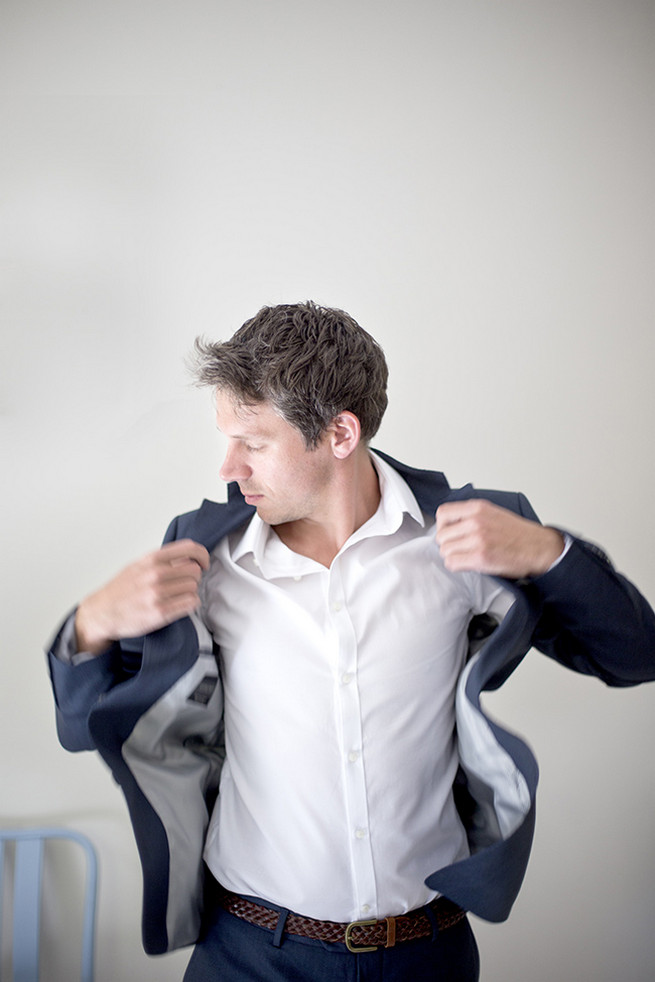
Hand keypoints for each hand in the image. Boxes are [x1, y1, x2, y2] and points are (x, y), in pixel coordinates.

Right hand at [74, 539, 209, 654]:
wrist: (102, 612)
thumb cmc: (120, 590)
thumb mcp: (138, 565)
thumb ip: (162, 560)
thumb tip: (188, 558)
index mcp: (151, 559)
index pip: (189, 548)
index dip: (202, 555)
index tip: (203, 563)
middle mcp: (155, 574)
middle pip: (195, 571)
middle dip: (194, 577)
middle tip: (185, 583)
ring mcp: (158, 594)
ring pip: (194, 588)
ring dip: (191, 592)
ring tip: (178, 595)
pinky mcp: (160, 613)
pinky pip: (190, 604)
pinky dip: (189, 604)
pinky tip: (179, 604)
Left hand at [435, 499, 563, 577]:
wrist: (539, 548)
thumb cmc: (519, 534)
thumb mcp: (493, 513)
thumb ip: (471, 516)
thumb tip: (450, 526)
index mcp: (477, 508)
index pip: (442, 513)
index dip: (442, 526)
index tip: (450, 533)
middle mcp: (475, 521)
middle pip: (441, 535)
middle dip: (448, 544)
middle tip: (460, 548)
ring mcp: (477, 539)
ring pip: (445, 551)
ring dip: (453, 556)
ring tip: (467, 556)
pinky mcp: (480, 557)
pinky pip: (452, 563)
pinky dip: (457, 566)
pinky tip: (469, 563)